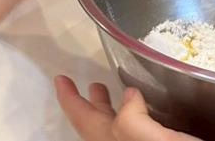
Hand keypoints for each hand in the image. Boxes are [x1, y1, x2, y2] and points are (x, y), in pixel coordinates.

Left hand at [55, 77, 202, 140]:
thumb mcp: (153, 140)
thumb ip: (132, 119)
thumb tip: (129, 94)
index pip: (81, 119)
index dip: (69, 98)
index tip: (60, 79)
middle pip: (95, 125)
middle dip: (90, 103)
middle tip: (89, 83)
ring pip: (115, 129)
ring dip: (110, 109)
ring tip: (111, 91)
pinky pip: (134, 132)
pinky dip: (132, 116)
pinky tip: (145, 111)